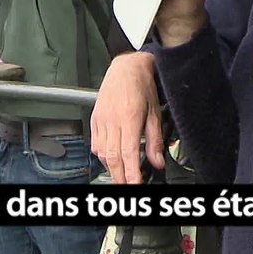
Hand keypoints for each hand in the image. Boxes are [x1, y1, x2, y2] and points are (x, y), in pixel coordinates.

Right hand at [91, 52, 165, 184]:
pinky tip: (110, 158)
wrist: (126, 67)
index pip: (129, 153)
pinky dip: (102, 155)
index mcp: (129, 118)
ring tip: (120, 176)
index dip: (131, 173)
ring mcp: (101, 120)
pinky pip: (95, 143)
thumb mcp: (155, 111)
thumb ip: (155, 139)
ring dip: (111, 167)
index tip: (135, 184)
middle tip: (127, 186)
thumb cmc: (142, 85)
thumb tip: (157, 161)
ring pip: (102, 152)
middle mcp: (112, 120)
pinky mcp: (95, 118)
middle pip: (113, 157)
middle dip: (120, 176)